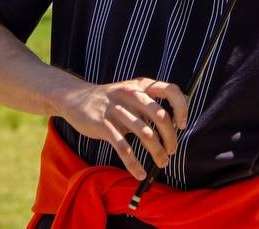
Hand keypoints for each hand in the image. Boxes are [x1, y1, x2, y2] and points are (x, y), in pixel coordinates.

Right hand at [55, 77, 188, 179]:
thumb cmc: (110, 100)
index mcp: (141, 86)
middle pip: (160, 117)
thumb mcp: (130, 93)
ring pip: (145, 134)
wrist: (75, 98)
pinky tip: (139, 173)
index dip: (181, 108)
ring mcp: (116, 109)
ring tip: (162, 162)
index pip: (170, 91)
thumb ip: (149, 105)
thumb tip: (173, 127)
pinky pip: (123, 148)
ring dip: (157, 152)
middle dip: (170, 138)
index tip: (183, 125)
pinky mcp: (103, 125)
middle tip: (172, 151)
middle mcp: (131, 94)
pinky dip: (134, 164)